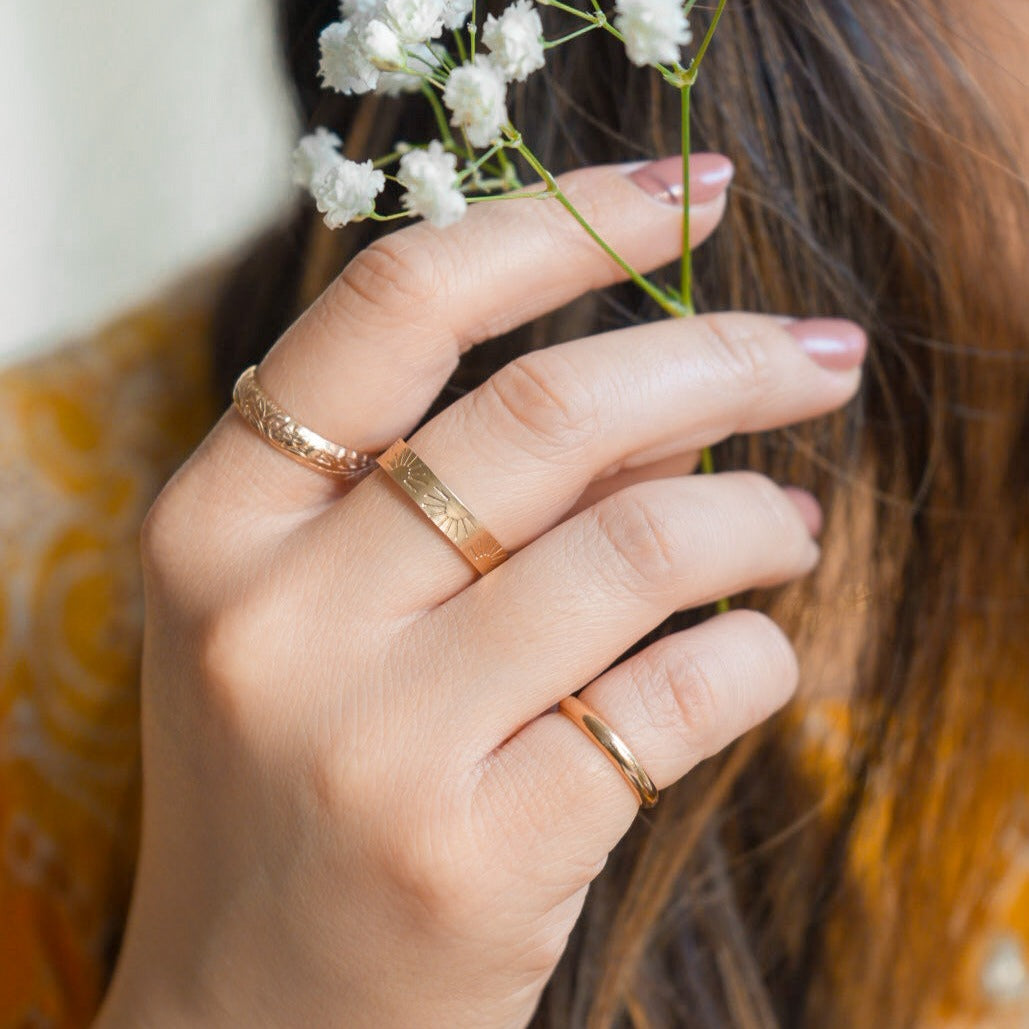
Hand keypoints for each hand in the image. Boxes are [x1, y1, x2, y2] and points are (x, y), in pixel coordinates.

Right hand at [96, 154, 864, 1027]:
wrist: (252, 1012)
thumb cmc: (293, 781)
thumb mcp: (320, 614)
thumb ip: (463, 484)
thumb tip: (667, 390)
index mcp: (219, 522)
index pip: (400, 306)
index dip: (562, 222)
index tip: (688, 190)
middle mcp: (279, 617)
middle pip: (552, 412)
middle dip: (725, 356)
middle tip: (820, 351)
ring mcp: (375, 743)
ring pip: (642, 546)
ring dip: (760, 519)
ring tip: (794, 526)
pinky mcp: (478, 856)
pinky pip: (683, 697)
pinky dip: (755, 657)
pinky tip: (755, 655)